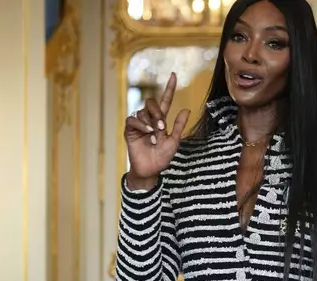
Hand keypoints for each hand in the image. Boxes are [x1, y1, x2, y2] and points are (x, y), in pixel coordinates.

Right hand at [124, 72, 190, 188]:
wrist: (150, 170)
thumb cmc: (162, 157)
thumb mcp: (174, 141)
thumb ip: (179, 125)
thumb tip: (187, 109)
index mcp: (161, 120)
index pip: (165, 100)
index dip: (169, 88)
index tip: (173, 74)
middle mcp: (149, 119)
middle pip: (152, 102)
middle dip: (157, 112)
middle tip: (162, 127)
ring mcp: (138, 124)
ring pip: (142, 112)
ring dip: (150, 123)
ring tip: (154, 137)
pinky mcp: (129, 130)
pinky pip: (132, 120)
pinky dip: (141, 125)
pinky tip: (147, 132)